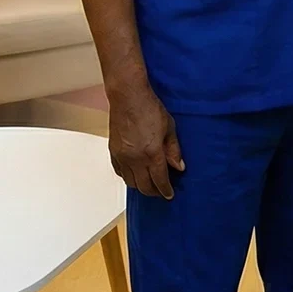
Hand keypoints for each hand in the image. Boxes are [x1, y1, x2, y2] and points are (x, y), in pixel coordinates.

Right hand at [107, 84, 184, 198]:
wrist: (128, 96)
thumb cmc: (149, 107)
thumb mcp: (169, 128)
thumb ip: (174, 150)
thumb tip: (179, 166)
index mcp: (152, 154)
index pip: (160, 181)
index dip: (166, 191)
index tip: (169, 194)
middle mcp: (135, 159)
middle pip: (144, 187)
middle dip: (154, 192)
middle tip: (160, 191)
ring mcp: (122, 156)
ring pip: (130, 182)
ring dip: (140, 185)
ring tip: (148, 182)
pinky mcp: (113, 151)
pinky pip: (120, 172)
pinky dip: (127, 176)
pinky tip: (134, 173)